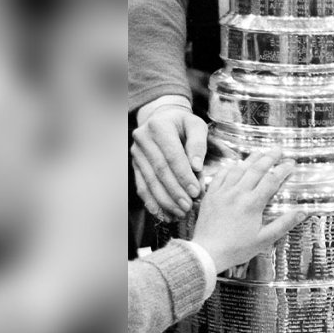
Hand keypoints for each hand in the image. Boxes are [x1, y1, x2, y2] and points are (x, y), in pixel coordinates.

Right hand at [131, 105, 208, 219]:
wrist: (162, 118)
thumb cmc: (184, 124)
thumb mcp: (196, 126)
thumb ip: (198, 144)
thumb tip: (197, 167)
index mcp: (159, 127)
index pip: (172, 156)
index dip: (184, 176)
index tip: (196, 192)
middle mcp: (143, 140)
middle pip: (160, 171)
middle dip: (175, 192)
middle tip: (189, 207)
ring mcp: (136, 153)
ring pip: (150, 181)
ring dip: (165, 201)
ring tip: (180, 213)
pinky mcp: (134, 165)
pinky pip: (142, 186)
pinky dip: (152, 202)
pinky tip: (163, 214)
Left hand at [192, 149, 306, 272]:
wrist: (207, 252)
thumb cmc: (237, 248)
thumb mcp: (265, 239)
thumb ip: (284, 224)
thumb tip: (303, 212)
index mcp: (253, 203)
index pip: (272, 180)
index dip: (283, 169)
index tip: (291, 163)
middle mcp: (238, 193)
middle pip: (256, 169)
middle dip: (269, 157)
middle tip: (278, 150)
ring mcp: (223, 192)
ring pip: (239, 169)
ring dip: (251, 159)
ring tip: (260, 152)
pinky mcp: (211, 195)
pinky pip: (221, 175)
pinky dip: (230, 168)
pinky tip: (235, 164)